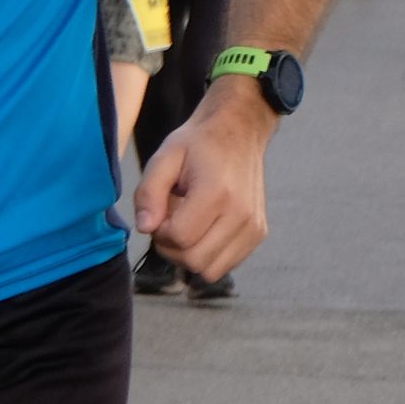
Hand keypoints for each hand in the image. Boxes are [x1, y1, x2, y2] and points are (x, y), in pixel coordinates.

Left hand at [132, 81, 273, 278]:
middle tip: (170, 220)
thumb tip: (145, 228)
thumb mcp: (163, 158)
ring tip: (188, 224)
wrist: (238, 132)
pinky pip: (225, 265)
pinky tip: (204, 230)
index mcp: (217, 193)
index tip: (161, 211)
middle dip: (171, 247)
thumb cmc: (196, 145)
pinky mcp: (259, 234)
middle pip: (194, 261)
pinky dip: (208, 255)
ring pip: (210, 270)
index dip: (159, 232)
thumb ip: (148, 193)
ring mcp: (254, 227)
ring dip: (190, 254)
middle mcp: (241, 214)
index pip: (178, 238)